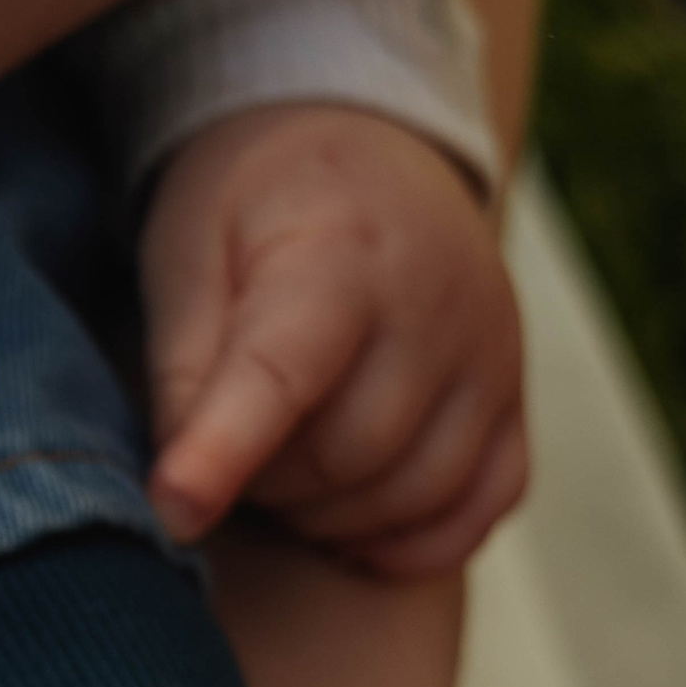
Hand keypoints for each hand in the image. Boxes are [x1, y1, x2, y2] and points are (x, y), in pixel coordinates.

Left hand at [141, 106, 525, 577]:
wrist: (362, 146)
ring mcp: (491, 355)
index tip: (170, 511)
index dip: (222, 452)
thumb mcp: (187, 250)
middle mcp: (438, 307)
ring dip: (327, 515)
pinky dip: (413, 540)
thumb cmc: (254, 205)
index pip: (283, 375)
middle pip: (348, 453)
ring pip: (413, 493)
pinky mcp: (515, 396)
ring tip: (274, 471)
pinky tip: (349, 524)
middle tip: (219, 451)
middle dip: (265, 482)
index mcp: (341, 255)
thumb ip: (181, 364)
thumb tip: (181, 489)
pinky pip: (484, 504)